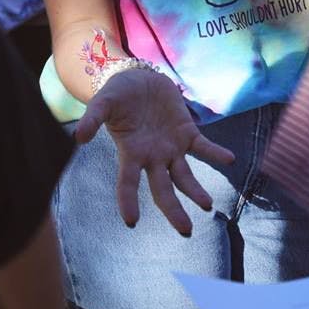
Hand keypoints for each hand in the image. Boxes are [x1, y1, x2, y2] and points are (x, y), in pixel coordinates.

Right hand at [74, 69, 234, 236]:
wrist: (137, 78)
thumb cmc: (116, 95)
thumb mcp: (102, 103)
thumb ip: (92, 119)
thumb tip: (78, 138)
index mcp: (131, 153)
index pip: (128, 183)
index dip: (128, 201)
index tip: (131, 222)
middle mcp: (152, 157)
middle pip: (163, 189)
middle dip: (173, 210)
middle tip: (186, 231)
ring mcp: (171, 147)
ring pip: (185, 175)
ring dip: (196, 190)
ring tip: (207, 205)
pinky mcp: (186, 132)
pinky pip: (203, 147)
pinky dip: (216, 153)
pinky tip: (229, 159)